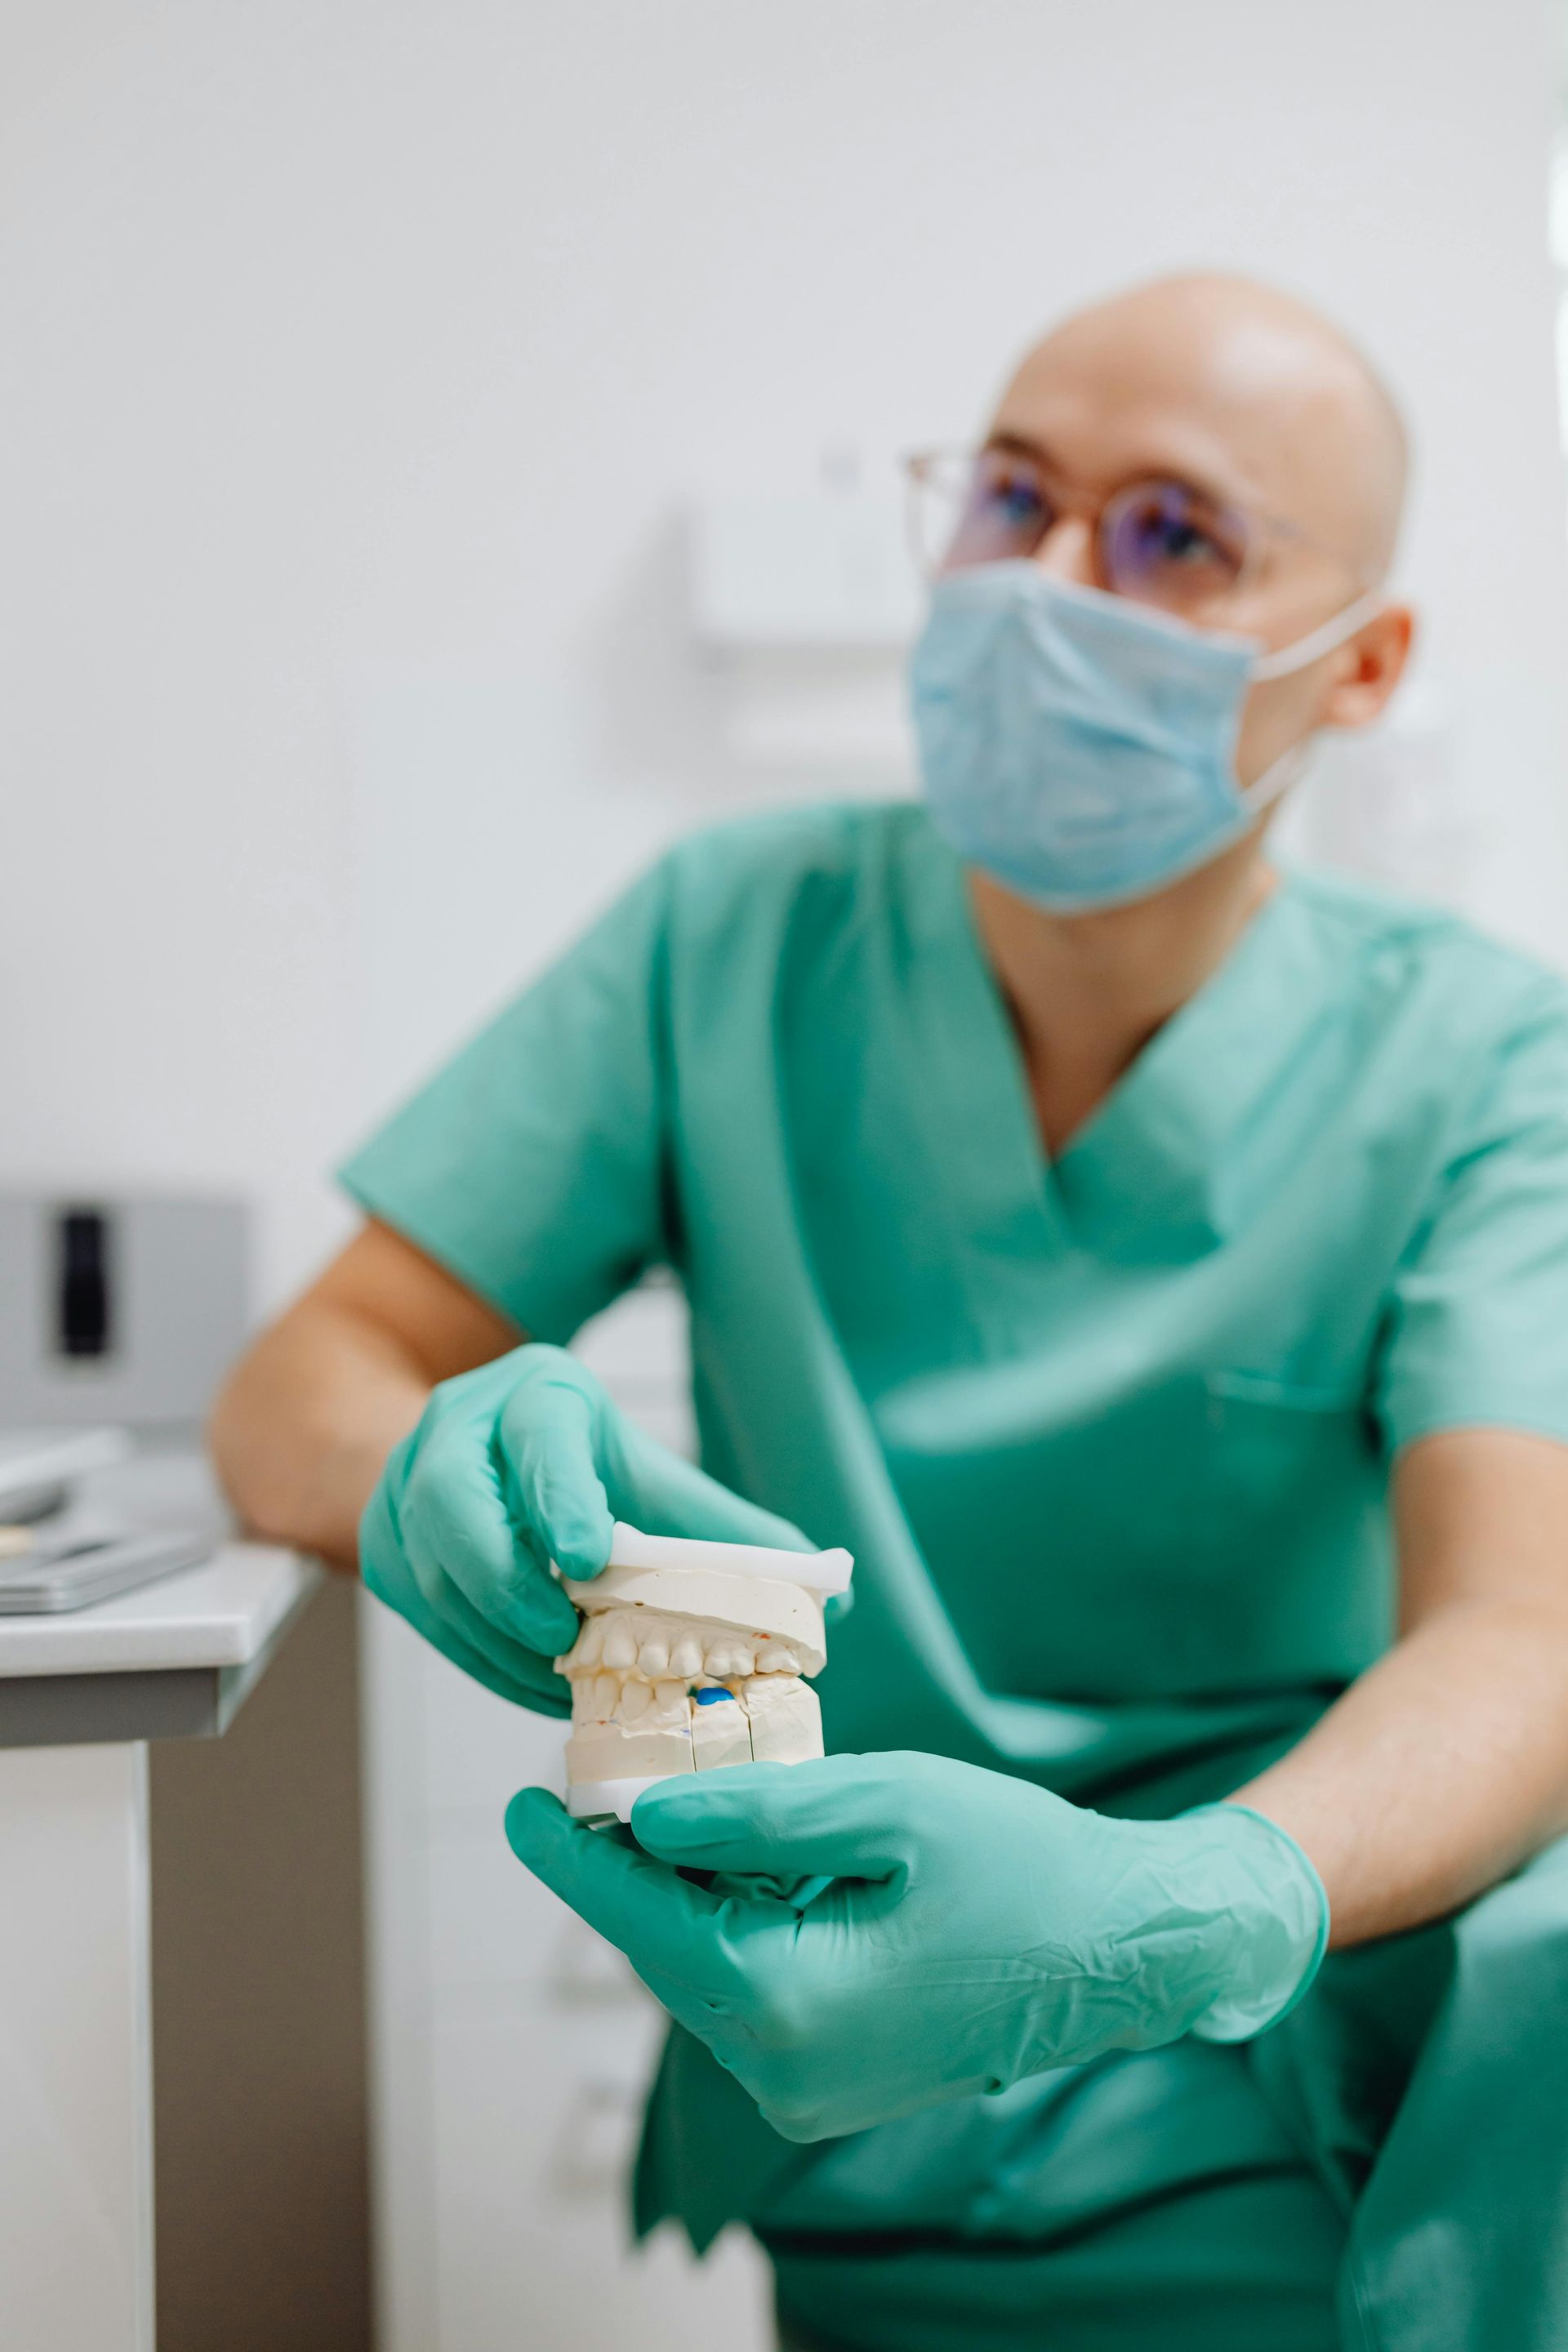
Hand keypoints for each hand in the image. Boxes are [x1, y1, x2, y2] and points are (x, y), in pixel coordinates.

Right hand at [359, 1342, 812, 1713]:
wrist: (469, 1451)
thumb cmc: (579, 1467)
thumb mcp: (653, 1476)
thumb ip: (730, 1532)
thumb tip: (833, 1591)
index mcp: (535, 1396)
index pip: (538, 1437)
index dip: (560, 1496)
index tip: (592, 1556)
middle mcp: (456, 1431)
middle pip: (454, 1504)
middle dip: (508, 1583)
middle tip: (566, 1641)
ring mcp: (402, 1489)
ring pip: (432, 1573)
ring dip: (497, 1640)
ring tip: (564, 1679)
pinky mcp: (380, 1549)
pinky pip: (424, 1616)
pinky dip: (481, 1659)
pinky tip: (536, 1684)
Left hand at [505, 1751, 1326, 2139]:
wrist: (1123, 1951)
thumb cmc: (1023, 1866)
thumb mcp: (889, 1804)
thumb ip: (758, 1813)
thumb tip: (646, 1815)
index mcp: (794, 2005)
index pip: (645, 1922)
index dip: (575, 1860)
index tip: (520, 1805)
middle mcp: (785, 2073)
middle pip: (669, 1951)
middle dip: (632, 1866)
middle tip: (599, 1777)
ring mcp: (808, 2093)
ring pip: (707, 1972)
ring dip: (688, 1893)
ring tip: (676, 1802)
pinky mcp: (832, 2084)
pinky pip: (752, 1994)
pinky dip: (736, 1925)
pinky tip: (749, 1863)